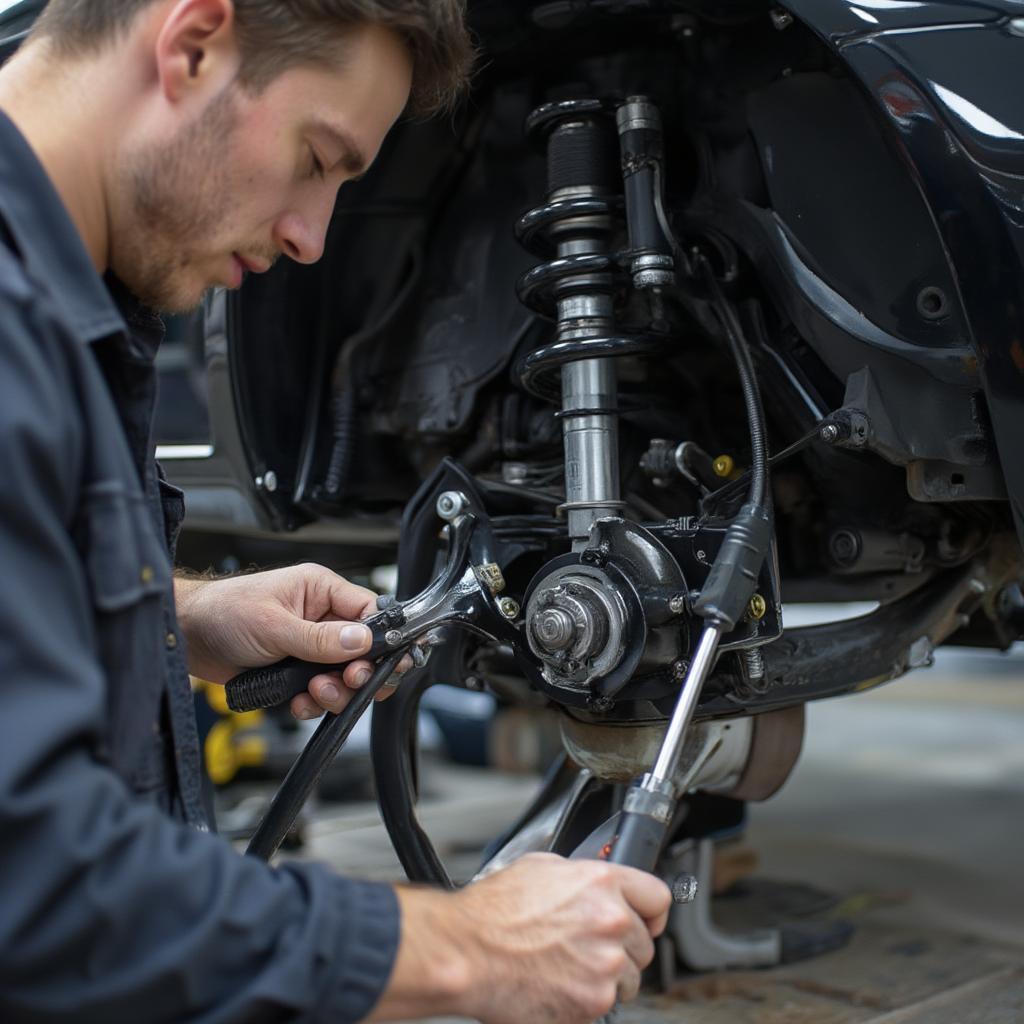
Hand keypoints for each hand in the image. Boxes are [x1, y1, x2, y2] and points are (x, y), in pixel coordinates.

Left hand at [174, 564, 410, 719]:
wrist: (185, 637)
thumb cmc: (223, 612)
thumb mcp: (274, 625)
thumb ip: (321, 638)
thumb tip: (364, 641)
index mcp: (322, 591)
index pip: (370, 611)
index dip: (383, 638)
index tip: (386, 661)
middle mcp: (322, 618)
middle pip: (365, 650)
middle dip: (360, 672)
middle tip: (350, 681)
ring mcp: (310, 647)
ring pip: (345, 676)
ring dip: (336, 692)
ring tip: (315, 692)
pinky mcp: (296, 672)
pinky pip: (321, 693)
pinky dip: (315, 703)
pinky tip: (298, 702)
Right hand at [372, 853, 671, 1023]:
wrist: (468, 953)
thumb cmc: (494, 912)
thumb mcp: (541, 868)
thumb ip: (580, 876)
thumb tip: (594, 884)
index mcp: (602, 882)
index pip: (658, 897)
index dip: (651, 910)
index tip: (647, 919)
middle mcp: (612, 921)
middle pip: (645, 941)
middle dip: (623, 946)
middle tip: (589, 946)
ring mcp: (606, 963)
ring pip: (630, 977)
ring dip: (608, 975)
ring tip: (571, 967)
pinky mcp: (594, 1001)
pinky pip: (607, 1003)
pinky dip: (588, 998)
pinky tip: (561, 983)